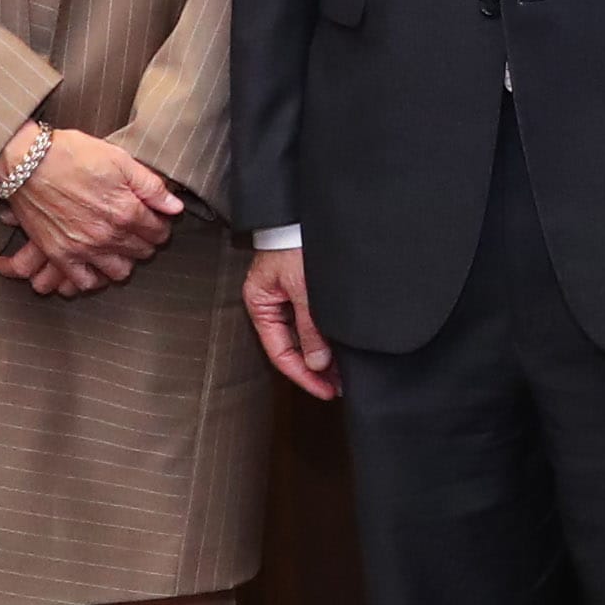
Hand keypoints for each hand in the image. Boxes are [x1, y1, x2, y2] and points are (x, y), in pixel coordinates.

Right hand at [0, 127, 182, 291]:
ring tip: (118, 246)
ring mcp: (83, 248)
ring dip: (124, 261)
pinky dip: (94, 277)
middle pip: (142, 252)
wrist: (27, 162)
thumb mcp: (120, 160)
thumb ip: (151, 186)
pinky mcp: (60, 254)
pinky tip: (95, 262)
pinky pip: (84, 281)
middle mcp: (108, 235)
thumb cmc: (73, 155)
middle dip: (145, 241)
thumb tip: (175, 207)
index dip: (159, 224)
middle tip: (136, 229)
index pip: (158, 232)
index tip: (153, 218)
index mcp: (126, 211)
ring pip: (119, 272)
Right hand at [244, 242, 334, 400]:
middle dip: (315, 369)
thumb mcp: (305, 288)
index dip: (303, 375)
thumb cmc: (297, 243)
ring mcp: (287, 297)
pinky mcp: (303, 289)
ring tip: (344, 373)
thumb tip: (316, 363)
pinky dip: (325, 336)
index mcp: (260, 303)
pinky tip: (341, 348)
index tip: (325, 391)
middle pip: (292, 347)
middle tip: (340, 386)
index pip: (279, 352)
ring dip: (322, 355)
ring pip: (304, 336)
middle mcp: (272, 303)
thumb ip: (310, 327)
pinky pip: (312, 322)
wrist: (303, 214)